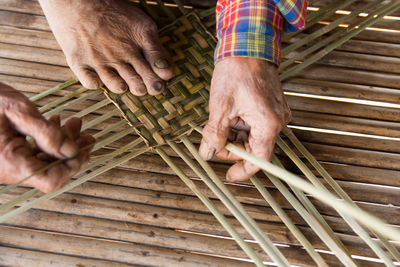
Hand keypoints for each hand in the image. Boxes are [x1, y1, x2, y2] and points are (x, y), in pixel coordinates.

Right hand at [0, 83, 94, 192]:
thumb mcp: (19, 110)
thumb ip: (48, 133)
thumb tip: (73, 152)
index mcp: (11, 162)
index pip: (51, 180)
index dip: (73, 166)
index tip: (84, 148)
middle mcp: (8, 170)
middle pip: (52, 172)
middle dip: (73, 152)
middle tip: (88, 135)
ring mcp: (8, 166)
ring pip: (45, 163)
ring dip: (63, 145)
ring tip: (75, 124)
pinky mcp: (8, 159)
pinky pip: (33, 156)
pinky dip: (48, 143)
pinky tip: (57, 125)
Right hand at [39, 0, 173, 94]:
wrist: (78, 2)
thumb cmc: (114, 14)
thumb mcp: (142, 26)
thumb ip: (156, 50)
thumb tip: (167, 74)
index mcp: (137, 46)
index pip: (154, 73)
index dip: (157, 82)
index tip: (158, 84)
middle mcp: (119, 55)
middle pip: (137, 84)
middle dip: (144, 88)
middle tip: (142, 86)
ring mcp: (99, 60)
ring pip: (117, 87)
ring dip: (123, 87)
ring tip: (123, 82)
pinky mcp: (79, 62)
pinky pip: (91, 84)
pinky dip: (97, 84)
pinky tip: (99, 78)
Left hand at [199, 58, 290, 181]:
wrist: (247, 45)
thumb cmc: (236, 72)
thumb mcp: (220, 108)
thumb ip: (214, 135)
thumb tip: (207, 154)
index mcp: (268, 125)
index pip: (259, 160)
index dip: (242, 170)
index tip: (228, 175)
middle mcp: (277, 121)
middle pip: (254, 148)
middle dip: (232, 148)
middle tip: (213, 141)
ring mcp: (275, 113)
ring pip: (252, 136)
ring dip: (234, 135)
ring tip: (219, 121)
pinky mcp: (270, 106)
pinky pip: (254, 124)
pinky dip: (239, 125)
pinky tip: (228, 115)